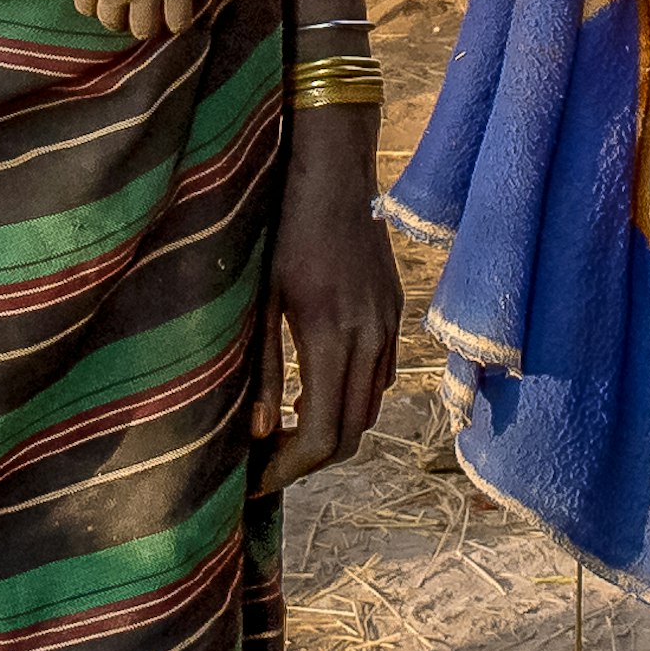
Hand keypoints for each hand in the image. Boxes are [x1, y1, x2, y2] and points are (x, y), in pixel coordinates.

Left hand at [76, 0, 201, 41]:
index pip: (84, 7)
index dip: (96, 4)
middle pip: (112, 23)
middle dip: (120, 16)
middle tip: (130, 6)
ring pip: (142, 30)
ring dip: (145, 23)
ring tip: (152, 12)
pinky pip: (178, 22)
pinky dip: (176, 22)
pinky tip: (175, 13)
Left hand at [252, 109, 400, 497]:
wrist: (333, 169)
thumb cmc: (282, 224)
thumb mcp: (260, 298)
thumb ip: (264, 369)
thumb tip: (260, 433)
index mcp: (330, 336)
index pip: (323, 435)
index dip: (289, 469)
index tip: (255, 480)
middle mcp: (369, 339)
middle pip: (351, 434)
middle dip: (309, 461)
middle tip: (264, 465)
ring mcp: (388, 326)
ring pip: (369, 409)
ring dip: (332, 432)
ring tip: (285, 433)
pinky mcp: (394, 312)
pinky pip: (380, 376)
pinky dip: (350, 398)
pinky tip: (315, 390)